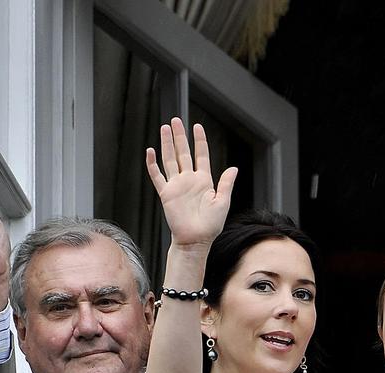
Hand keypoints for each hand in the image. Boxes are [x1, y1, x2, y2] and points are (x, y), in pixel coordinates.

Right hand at [144, 118, 237, 249]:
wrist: (196, 240)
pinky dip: (153, 164)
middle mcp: (189, 180)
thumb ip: (226, 184)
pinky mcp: (166, 193)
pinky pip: (157, 176)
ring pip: (170, 160)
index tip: (197, 126)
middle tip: (176, 120)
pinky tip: (150, 151)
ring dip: (167, 144)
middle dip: (180, 136)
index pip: (201, 155)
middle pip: (183, 152)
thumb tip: (233, 168)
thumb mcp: (223, 202)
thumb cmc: (211, 225)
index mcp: (204, 181)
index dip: (199, 140)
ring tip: (164, 128)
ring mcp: (177, 185)